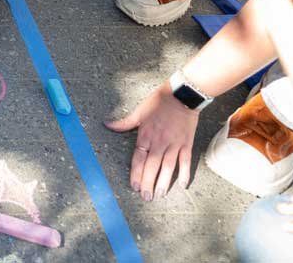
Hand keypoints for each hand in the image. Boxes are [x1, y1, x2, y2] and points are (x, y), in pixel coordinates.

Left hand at [105, 83, 198, 200]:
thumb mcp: (139, 111)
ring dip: (164, 181)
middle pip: (153, 166)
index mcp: (146, 135)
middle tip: (147, 197)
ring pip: (169, 166)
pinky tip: (182, 185)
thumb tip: (106, 124)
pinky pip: (186, 161)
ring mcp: (174, 143)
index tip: (135, 187)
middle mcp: (160, 142)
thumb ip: (124, 123)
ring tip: (160, 194)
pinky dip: (185, 173)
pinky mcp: (187, 143)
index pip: (139, 158)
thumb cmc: (158, 102)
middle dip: (149, 182)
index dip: (137, 173)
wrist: (182, 95)